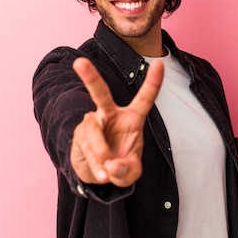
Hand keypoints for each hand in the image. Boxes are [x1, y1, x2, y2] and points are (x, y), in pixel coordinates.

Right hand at [70, 57, 163, 186]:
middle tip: (79, 62)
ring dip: (102, 155)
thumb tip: (113, 166)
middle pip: (100, 94)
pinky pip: (87, 149)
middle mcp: (109, 115)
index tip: (159, 63)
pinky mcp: (79, 136)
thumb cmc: (120, 164)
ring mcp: (92, 124)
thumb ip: (129, 170)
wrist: (98, 175)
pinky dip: (96, 166)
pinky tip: (102, 175)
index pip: (144, 99)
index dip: (153, 82)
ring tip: (107, 174)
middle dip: (90, 77)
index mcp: (131, 118)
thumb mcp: (131, 172)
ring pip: (93, 133)